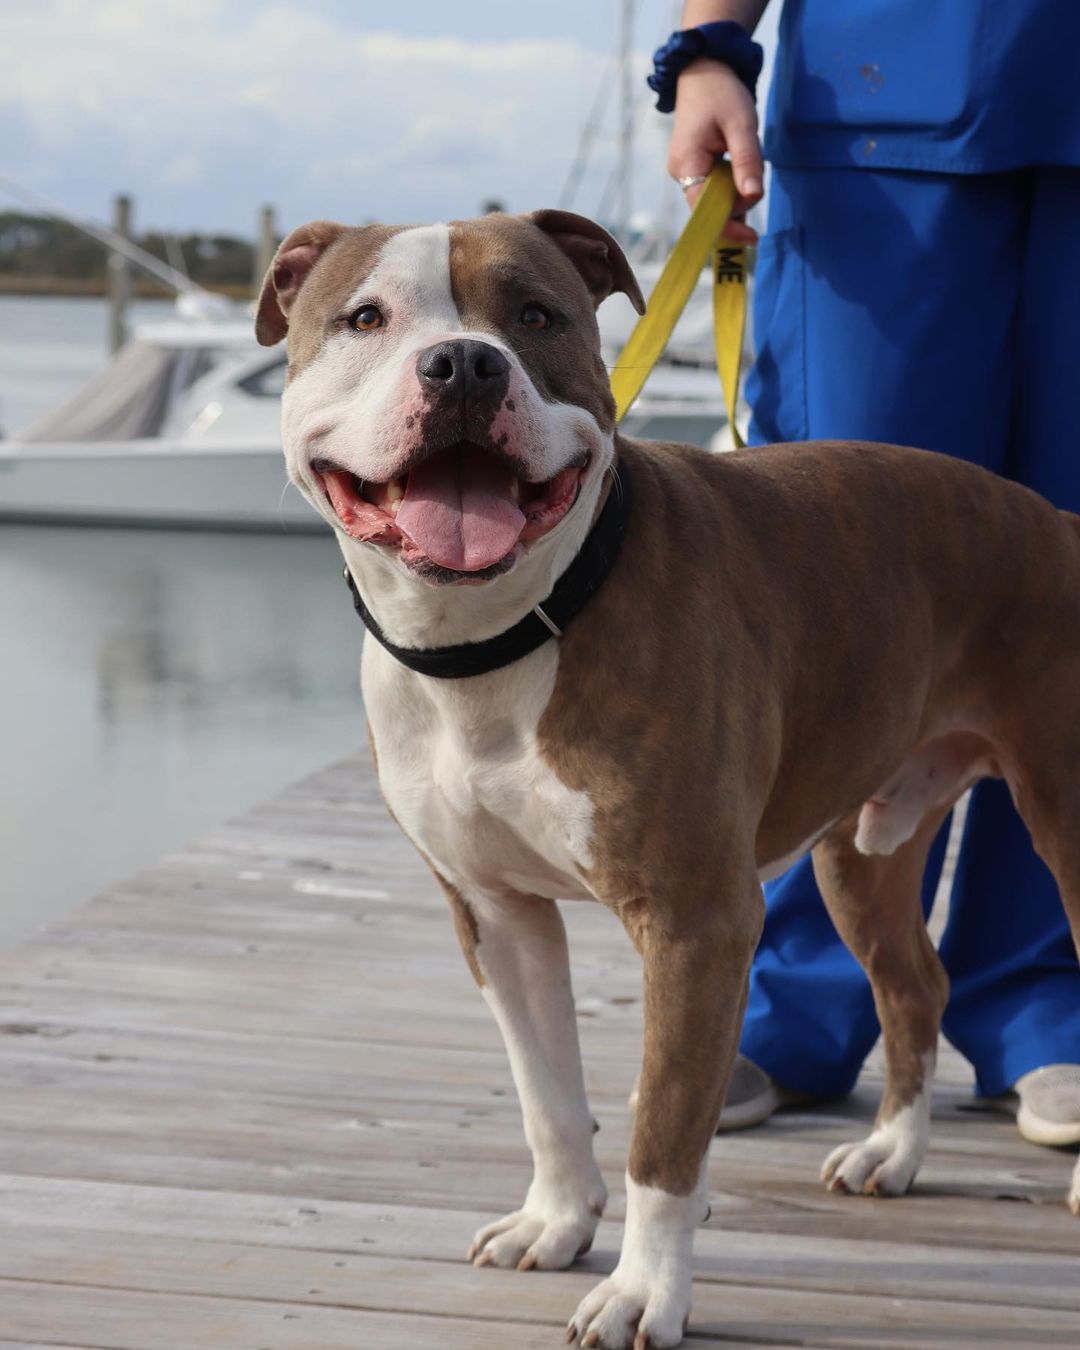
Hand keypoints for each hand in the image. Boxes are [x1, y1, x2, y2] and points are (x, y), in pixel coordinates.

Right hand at [668, 58, 763, 240]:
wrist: (704, 70)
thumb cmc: (722, 93)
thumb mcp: (741, 124)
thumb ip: (747, 161)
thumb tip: (753, 196)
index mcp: (686, 164)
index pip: (704, 209)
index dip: (728, 225)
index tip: (752, 237)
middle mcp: (680, 173)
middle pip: (712, 207)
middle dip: (739, 200)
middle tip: (757, 170)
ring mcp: (685, 172)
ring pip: (716, 198)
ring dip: (737, 188)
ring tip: (747, 154)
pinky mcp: (694, 169)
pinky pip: (715, 187)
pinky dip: (733, 182)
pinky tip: (740, 163)